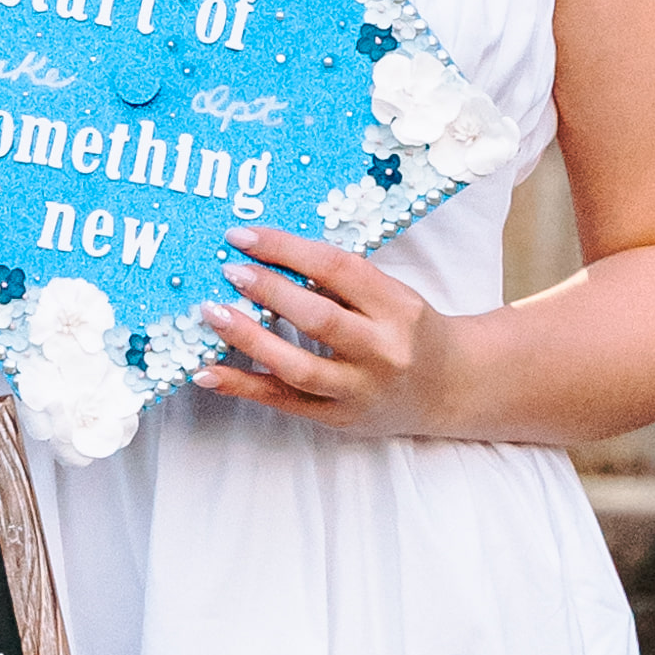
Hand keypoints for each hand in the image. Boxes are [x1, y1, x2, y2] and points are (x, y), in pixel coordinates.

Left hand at [197, 223, 454, 435]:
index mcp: (398, 307)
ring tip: (213, 313)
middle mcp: (382, 351)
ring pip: (298, 367)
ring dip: (249, 339)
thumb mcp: (391, 295)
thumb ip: (341, 281)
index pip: (338, 269)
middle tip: (228, 271)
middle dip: (269, 291)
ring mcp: (360, 390)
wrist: (447, 387)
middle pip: (319, 319)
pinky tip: (207, 371)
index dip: (287, 249)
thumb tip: (269, 256)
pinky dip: (242, 385)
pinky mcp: (338, 417)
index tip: (244, 236)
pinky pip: (283, 402)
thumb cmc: (409, 330)